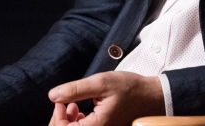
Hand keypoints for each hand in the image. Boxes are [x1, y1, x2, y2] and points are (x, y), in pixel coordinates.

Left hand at [48, 72, 163, 125]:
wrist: (151, 96)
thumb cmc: (130, 89)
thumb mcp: (101, 83)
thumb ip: (76, 89)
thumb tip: (53, 95)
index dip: (57, 116)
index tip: (61, 100)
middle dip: (59, 118)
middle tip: (63, 101)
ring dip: (67, 120)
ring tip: (72, 104)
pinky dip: (76, 122)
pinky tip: (78, 110)